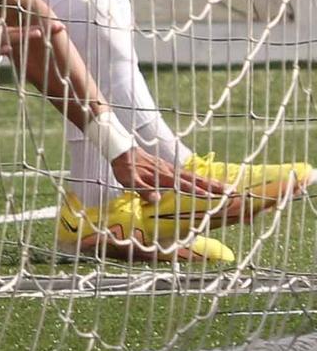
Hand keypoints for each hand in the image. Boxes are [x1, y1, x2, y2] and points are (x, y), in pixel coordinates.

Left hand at [111, 146, 225, 198]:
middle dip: (211, 186)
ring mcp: (170, 168)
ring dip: (208, 181)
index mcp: (162, 176)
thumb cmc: (125, 167)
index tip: (212, 197)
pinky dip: (198, 178)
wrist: (121, 151)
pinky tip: (204, 182)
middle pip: (194, 179)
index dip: (197, 192)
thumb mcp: (129, 180)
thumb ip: (143, 190)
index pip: (183, 185)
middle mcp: (170, 171)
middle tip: (228, 191)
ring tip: (223, 187)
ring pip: (193, 175)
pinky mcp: (168, 167)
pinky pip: (187, 173)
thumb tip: (157, 200)